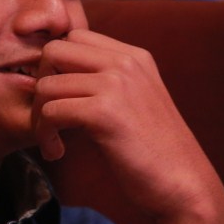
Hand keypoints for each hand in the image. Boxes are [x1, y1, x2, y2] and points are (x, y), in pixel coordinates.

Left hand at [32, 29, 223, 223]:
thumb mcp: (137, 102)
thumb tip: (61, 76)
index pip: (75, 38)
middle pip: (54, 50)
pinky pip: (51, 111)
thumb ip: (109, 82)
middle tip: (49, 118)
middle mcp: (126, 62)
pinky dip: (45, 135)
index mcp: (134, 57)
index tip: (61, 100)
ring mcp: (116, 84)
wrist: (184, 185)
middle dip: (41, 83)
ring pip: (46, 84)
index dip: (57, 68)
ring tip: (53, 143)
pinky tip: (56, 152)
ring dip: (39, 117)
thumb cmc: (156, 153)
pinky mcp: (104, 112)